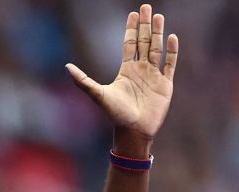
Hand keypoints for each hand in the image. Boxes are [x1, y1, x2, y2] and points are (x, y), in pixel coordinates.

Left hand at [66, 4, 177, 142]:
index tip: (133, 13)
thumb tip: (67, 67)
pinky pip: (170, 64)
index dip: (131, 29)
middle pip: (144, 41)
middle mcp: (141, 70)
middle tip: (147, 7)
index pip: (130, 44)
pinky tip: (171, 37)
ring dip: (158, 33)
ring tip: (159, 16)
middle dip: (146, 25)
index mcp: (126, 70)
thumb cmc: (115, 114)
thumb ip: (83, 80)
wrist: (133, 131)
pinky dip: (171, 51)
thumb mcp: (98, 94)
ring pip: (157, 49)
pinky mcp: (165, 84)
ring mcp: (154, 76)